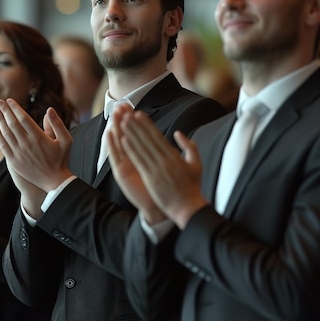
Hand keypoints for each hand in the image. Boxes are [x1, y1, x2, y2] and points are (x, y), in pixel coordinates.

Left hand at [0, 98, 73, 192]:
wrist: (54, 181)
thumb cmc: (61, 159)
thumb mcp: (66, 140)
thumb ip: (58, 124)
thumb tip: (49, 109)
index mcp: (39, 137)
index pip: (23, 118)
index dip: (15, 108)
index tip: (9, 100)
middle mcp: (27, 144)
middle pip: (12, 123)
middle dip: (4, 111)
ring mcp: (19, 153)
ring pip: (6, 133)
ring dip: (0, 120)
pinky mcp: (14, 161)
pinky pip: (3, 145)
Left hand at [117, 109, 207, 228]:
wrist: (188, 207)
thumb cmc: (192, 187)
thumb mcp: (197, 164)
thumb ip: (190, 147)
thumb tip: (179, 133)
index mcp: (175, 156)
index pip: (158, 136)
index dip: (147, 124)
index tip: (139, 115)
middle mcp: (165, 160)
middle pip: (148, 138)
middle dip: (137, 125)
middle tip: (127, 113)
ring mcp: (157, 168)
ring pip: (141, 147)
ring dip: (131, 134)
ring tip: (123, 123)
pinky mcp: (150, 178)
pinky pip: (138, 161)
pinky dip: (131, 150)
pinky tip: (123, 141)